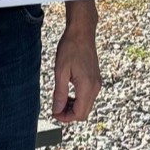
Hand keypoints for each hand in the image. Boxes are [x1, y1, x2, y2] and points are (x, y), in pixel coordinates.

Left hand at [52, 3, 100, 122]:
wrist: (82, 32)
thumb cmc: (70, 48)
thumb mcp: (60, 71)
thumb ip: (60, 93)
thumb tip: (57, 110)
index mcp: (87, 86)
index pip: (79, 114)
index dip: (65, 118)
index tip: (53, 113)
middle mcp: (95, 87)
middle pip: (84, 113)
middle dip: (69, 114)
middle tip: (55, 108)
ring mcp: (97, 83)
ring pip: (86, 105)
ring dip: (73, 107)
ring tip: (59, 100)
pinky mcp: (95, 79)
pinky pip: (88, 96)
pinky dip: (77, 99)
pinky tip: (67, 92)